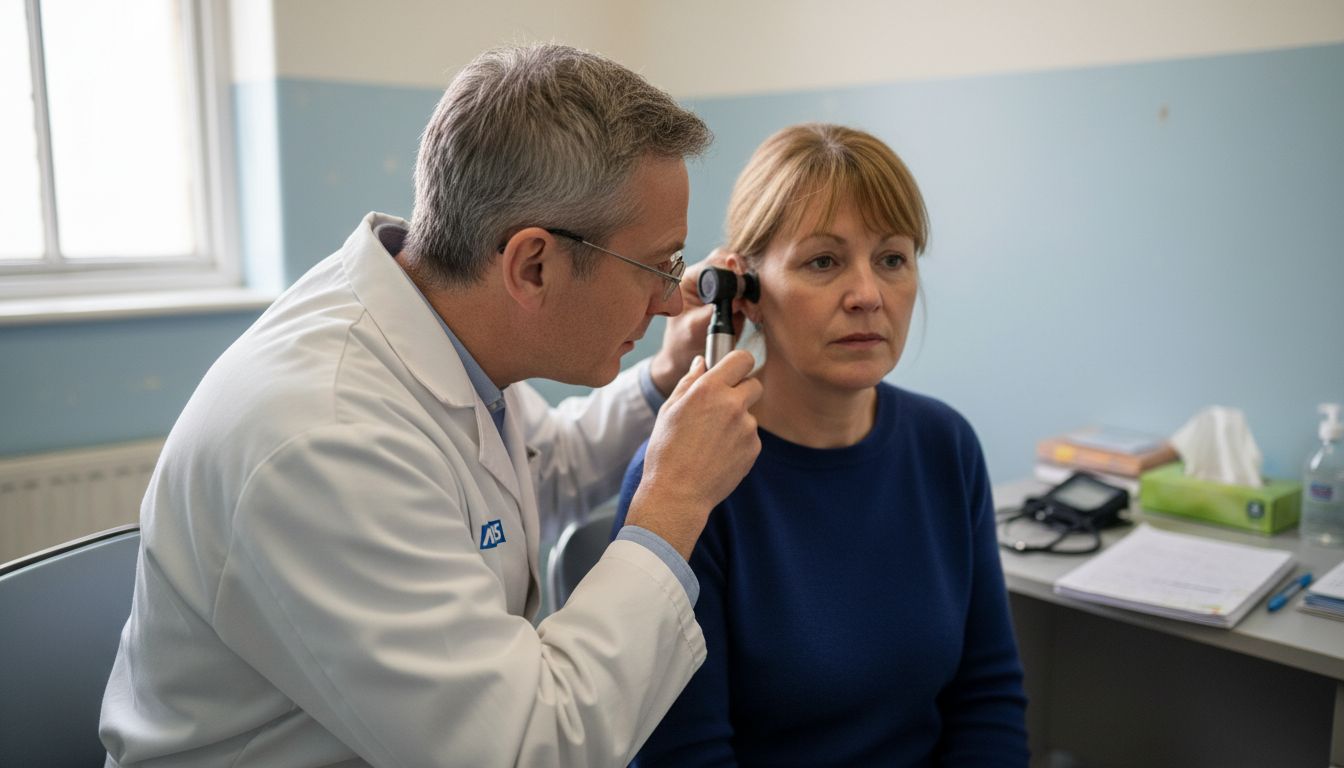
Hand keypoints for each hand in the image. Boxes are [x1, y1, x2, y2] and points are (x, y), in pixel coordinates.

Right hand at [626, 350, 762, 558]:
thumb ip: (689, 382)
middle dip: (742, 391)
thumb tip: (702, 363)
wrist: (677, 493)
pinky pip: (750, 437)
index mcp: (709, 389)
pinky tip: (718, 455)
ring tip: (710, 441)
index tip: (733, 371)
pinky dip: (738, 442)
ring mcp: (747, 427)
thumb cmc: (667, 450)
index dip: (737, 363)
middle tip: (721, 407)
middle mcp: (732, 404)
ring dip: (736, 421)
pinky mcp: (754, 448)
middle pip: (754, 384)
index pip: (742, 358)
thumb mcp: (669, 410)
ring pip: (749, 414)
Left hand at [648, 248, 746, 396]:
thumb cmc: (682, 343)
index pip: (713, 263)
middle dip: (743, 277)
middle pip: (731, 261)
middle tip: (749, 299)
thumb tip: (736, 300)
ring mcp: (721, 285)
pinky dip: (754, 301)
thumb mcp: (693, 329)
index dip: (729, 270)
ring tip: (753, 313)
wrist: (686, 357)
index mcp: (689, 278)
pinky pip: (749, 290)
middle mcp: (705, 277)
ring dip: (751, 291)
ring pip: (743, 274)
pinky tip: (755, 316)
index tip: (740, 282)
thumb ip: (712, 313)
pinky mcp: (734, 297)